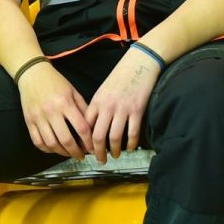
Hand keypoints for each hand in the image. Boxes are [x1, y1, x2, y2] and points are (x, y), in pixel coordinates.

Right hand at [17, 61, 92, 159]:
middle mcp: (51, 112)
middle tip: (81, 156)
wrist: (32, 74)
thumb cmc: (55, 82)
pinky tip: (54, 149)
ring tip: (69, 153)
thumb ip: (83, 109)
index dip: (89, 141)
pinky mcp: (29, 121)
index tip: (92, 148)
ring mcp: (38, 117)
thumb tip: (92, 128)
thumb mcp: (73, 91)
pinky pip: (37, 141)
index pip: (81, 128)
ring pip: (51, 143)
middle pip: (66, 140)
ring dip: (62, 153)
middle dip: (76, 152)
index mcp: (65, 103)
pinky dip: (47, 149)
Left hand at [85, 48, 161, 163]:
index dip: (84, 141)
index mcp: (96, 101)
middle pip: (97, 136)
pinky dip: (130, 144)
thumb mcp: (103, 90)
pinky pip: (132, 133)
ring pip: (114, 137)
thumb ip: (97, 107)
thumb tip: (92, 127)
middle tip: (99, 160)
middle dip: (97, 152)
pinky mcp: (137, 110)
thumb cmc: (120, 77)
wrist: (139, 63)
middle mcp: (107, 107)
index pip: (85, 126)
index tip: (85, 149)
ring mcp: (122, 109)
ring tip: (114, 156)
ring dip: (114, 150)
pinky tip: (129, 148)